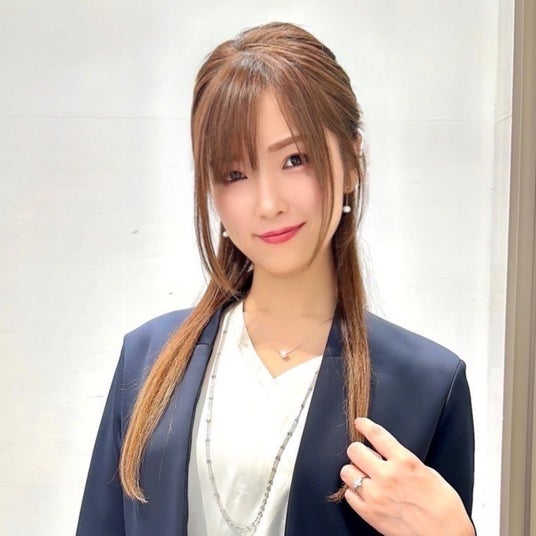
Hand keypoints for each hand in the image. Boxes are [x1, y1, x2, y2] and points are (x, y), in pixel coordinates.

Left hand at [340, 418, 473, 535]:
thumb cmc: (444, 508)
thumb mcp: (428, 473)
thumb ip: (405, 461)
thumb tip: (389, 455)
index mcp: (405, 462)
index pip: (377, 435)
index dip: (365, 425)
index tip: (359, 422)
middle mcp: (387, 475)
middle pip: (354, 450)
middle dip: (357, 450)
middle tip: (362, 454)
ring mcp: (376, 495)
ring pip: (347, 471)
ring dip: (354, 471)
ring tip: (363, 475)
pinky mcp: (369, 513)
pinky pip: (349, 495)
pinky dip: (354, 492)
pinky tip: (364, 493)